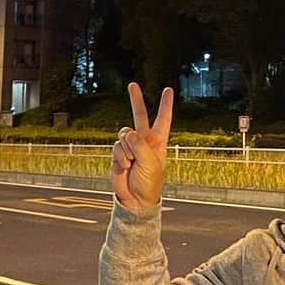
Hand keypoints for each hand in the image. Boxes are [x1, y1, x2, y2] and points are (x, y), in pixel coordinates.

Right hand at [111, 82, 173, 211]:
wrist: (135, 199)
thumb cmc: (149, 183)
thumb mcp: (151, 163)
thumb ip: (140, 145)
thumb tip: (127, 133)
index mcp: (158, 141)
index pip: (163, 118)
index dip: (165, 104)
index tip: (168, 90)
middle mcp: (144, 140)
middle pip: (139, 115)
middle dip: (136, 99)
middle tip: (132, 85)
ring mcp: (130, 146)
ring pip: (124, 134)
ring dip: (127, 149)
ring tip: (132, 163)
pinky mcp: (119, 153)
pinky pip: (117, 146)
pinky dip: (120, 156)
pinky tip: (125, 167)